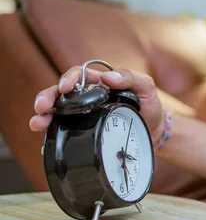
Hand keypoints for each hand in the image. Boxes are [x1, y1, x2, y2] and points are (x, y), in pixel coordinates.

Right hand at [30, 67, 164, 141]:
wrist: (155, 132)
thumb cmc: (150, 106)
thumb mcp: (147, 88)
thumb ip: (132, 78)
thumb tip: (109, 77)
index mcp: (100, 83)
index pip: (78, 75)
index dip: (68, 79)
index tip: (65, 88)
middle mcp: (88, 97)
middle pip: (61, 93)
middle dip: (47, 97)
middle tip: (41, 108)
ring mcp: (84, 115)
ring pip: (58, 112)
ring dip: (44, 116)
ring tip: (36, 124)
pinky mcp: (85, 132)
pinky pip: (65, 133)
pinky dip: (54, 138)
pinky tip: (46, 144)